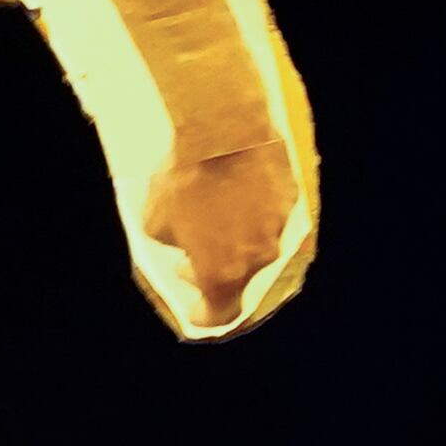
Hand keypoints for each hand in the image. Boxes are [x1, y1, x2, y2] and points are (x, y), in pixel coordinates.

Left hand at [142, 137, 297, 327]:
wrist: (223, 131)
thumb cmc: (184, 180)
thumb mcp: (155, 222)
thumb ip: (173, 245)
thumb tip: (184, 242)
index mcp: (223, 275)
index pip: (219, 315)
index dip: (205, 314)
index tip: (195, 308)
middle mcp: (257, 259)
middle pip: (239, 278)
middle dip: (216, 269)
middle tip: (192, 253)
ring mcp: (278, 227)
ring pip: (256, 243)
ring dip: (236, 236)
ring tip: (213, 211)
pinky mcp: (290, 196)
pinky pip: (270, 213)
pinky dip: (253, 208)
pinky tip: (234, 187)